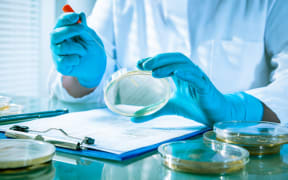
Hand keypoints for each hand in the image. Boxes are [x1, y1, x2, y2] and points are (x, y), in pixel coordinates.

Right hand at [50, 12, 105, 87]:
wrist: (97, 68)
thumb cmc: (93, 51)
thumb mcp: (92, 38)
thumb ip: (85, 29)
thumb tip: (81, 15)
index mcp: (65, 33)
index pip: (61, 23)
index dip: (66, 18)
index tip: (76, 16)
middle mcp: (58, 42)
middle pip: (54, 34)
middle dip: (68, 30)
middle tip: (81, 29)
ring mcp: (57, 54)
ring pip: (61, 48)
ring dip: (77, 48)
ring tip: (84, 52)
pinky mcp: (59, 66)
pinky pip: (63, 60)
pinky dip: (75, 59)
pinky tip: (78, 61)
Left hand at [135, 53, 263, 125]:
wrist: (215, 115)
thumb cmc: (194, 108)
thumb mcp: (170, 107)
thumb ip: (153, 111)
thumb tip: (133, 119)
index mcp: (180, 74)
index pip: (166, 61)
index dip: (153, 60)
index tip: (138, 63)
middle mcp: (189, 72)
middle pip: (174, 59)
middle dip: (158, 60)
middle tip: (143, 65)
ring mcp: (198, 78)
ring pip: (184, 65)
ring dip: (168, 66)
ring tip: (154, 72)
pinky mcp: (206, 86)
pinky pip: (197, 77)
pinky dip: (187, 74)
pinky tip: (176, 73)